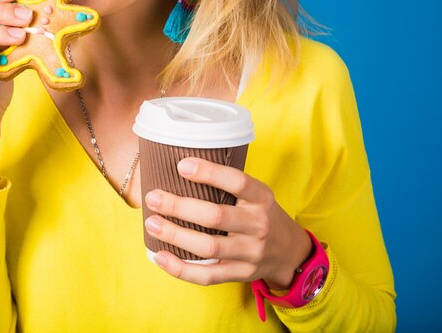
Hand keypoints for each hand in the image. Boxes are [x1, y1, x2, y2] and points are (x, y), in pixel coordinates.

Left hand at [144, 157, 311, 289]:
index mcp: (262, 198)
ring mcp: (251, 253)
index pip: (237, 182)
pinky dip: (180, 268)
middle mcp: (259, 225)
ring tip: (152, 224)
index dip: (209, 173)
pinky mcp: (241, 274)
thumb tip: (179, 167)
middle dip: (179, 207)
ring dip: (175, 235)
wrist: (290, 252)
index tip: (181, 165)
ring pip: (208, 247)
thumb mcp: (256, 195)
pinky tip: (160, 256)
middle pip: (215, 216)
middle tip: (153, 198)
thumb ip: (228, 185)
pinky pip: (207, 275)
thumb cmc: (260, 215)